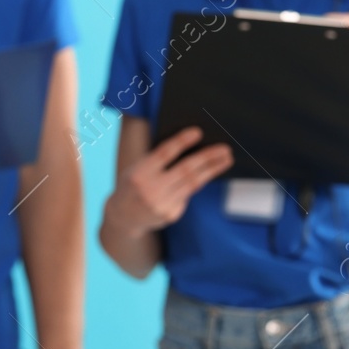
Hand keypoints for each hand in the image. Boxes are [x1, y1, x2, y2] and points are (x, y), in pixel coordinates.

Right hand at [110, 126, 232, 233]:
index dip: (181, 141)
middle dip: (207, 158)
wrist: (123, 216)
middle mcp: (150, 189)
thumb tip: (188, 148)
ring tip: (226, 160)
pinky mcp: (170, 214)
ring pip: (193, 183)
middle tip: (224, 149)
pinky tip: (206, 175)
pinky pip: (188, 195)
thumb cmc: (132, 185)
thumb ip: (156, 161)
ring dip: (212, 170)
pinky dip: (197, 184)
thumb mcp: (136, 169)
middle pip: (185, 170)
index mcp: (139, 173)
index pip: (164, 153)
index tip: (198, 132)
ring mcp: (161, 204)